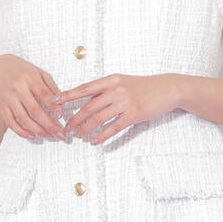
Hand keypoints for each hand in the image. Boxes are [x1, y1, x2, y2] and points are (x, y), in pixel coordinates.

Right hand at [0, 54, 68, 140]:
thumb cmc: (22, 70)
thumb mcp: (38, 72)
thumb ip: (50, 86)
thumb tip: (60, 104)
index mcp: (29, 78)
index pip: (44, 94)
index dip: (53, 107)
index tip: (61, 117)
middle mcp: (17, 88)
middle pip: (35, 110)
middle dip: (49, 125)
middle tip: (60, 134)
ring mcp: (8, 98)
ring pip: (23, 119)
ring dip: (38, 131)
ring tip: (49, 136)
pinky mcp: (1, 106)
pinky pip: (11, 123)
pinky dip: (22, 132)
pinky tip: (33, 136)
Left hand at [53, 74, 178, 144]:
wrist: (167, 89)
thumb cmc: (144, 86)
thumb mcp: (123, 82)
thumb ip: (106, 89)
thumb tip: (88, 98)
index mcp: (111, 80)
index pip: (85, 88)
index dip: (68, 95)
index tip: (55, 101)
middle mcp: (116, 90)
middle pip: (89, 106)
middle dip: (75, 119)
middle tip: (66, 128)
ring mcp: (125, 102)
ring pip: (99, 118)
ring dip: (86, 129)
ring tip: (79, 136)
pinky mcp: (134, 115)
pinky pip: (114, 128)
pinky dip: (103, 136)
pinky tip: (95, 141)